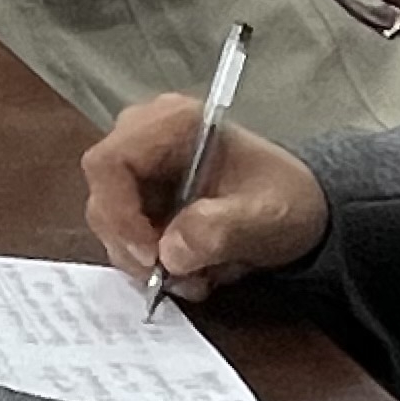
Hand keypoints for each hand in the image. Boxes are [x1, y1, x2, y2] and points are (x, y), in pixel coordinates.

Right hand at [81, 100, 327, 299]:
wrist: (296, 207)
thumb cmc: (287, 199)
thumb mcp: (266, 216)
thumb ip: (220, 229)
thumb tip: (169, 253)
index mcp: (172, 122)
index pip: (109, 162)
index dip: (118, 213)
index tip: (152, 257)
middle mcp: (143, 136)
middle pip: (103, 193)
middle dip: (132, 244)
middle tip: (171, 277)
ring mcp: (138, 165)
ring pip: (109, 219)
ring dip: (143, 258)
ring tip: (194, 278)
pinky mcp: (139, 193)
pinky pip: (123, 231)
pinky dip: (150, 259)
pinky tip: (189, 269)